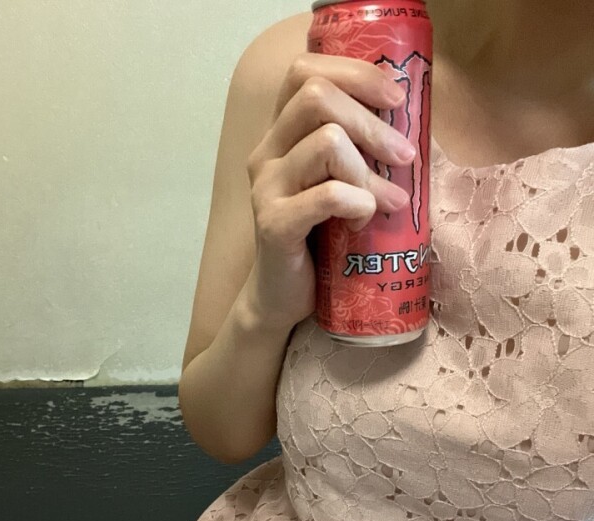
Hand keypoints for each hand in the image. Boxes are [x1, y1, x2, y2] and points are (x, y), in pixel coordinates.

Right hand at [243, 53, 415, 331]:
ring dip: (371, 172)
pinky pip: (327, 195)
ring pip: (327, 143)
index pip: (305, 72)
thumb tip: (409, 126)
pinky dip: (359, 203)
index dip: (355, 74)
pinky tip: (362, 222)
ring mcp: (266, 187)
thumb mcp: (336, 183)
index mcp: (281, 135)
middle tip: (404, 157)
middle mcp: (267, 153)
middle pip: (317, 98)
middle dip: (372, 123)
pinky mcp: (273, 223)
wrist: (283, 294)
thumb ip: (354, 151)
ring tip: (389, 202)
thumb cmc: (318, 237)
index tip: (395, 99)